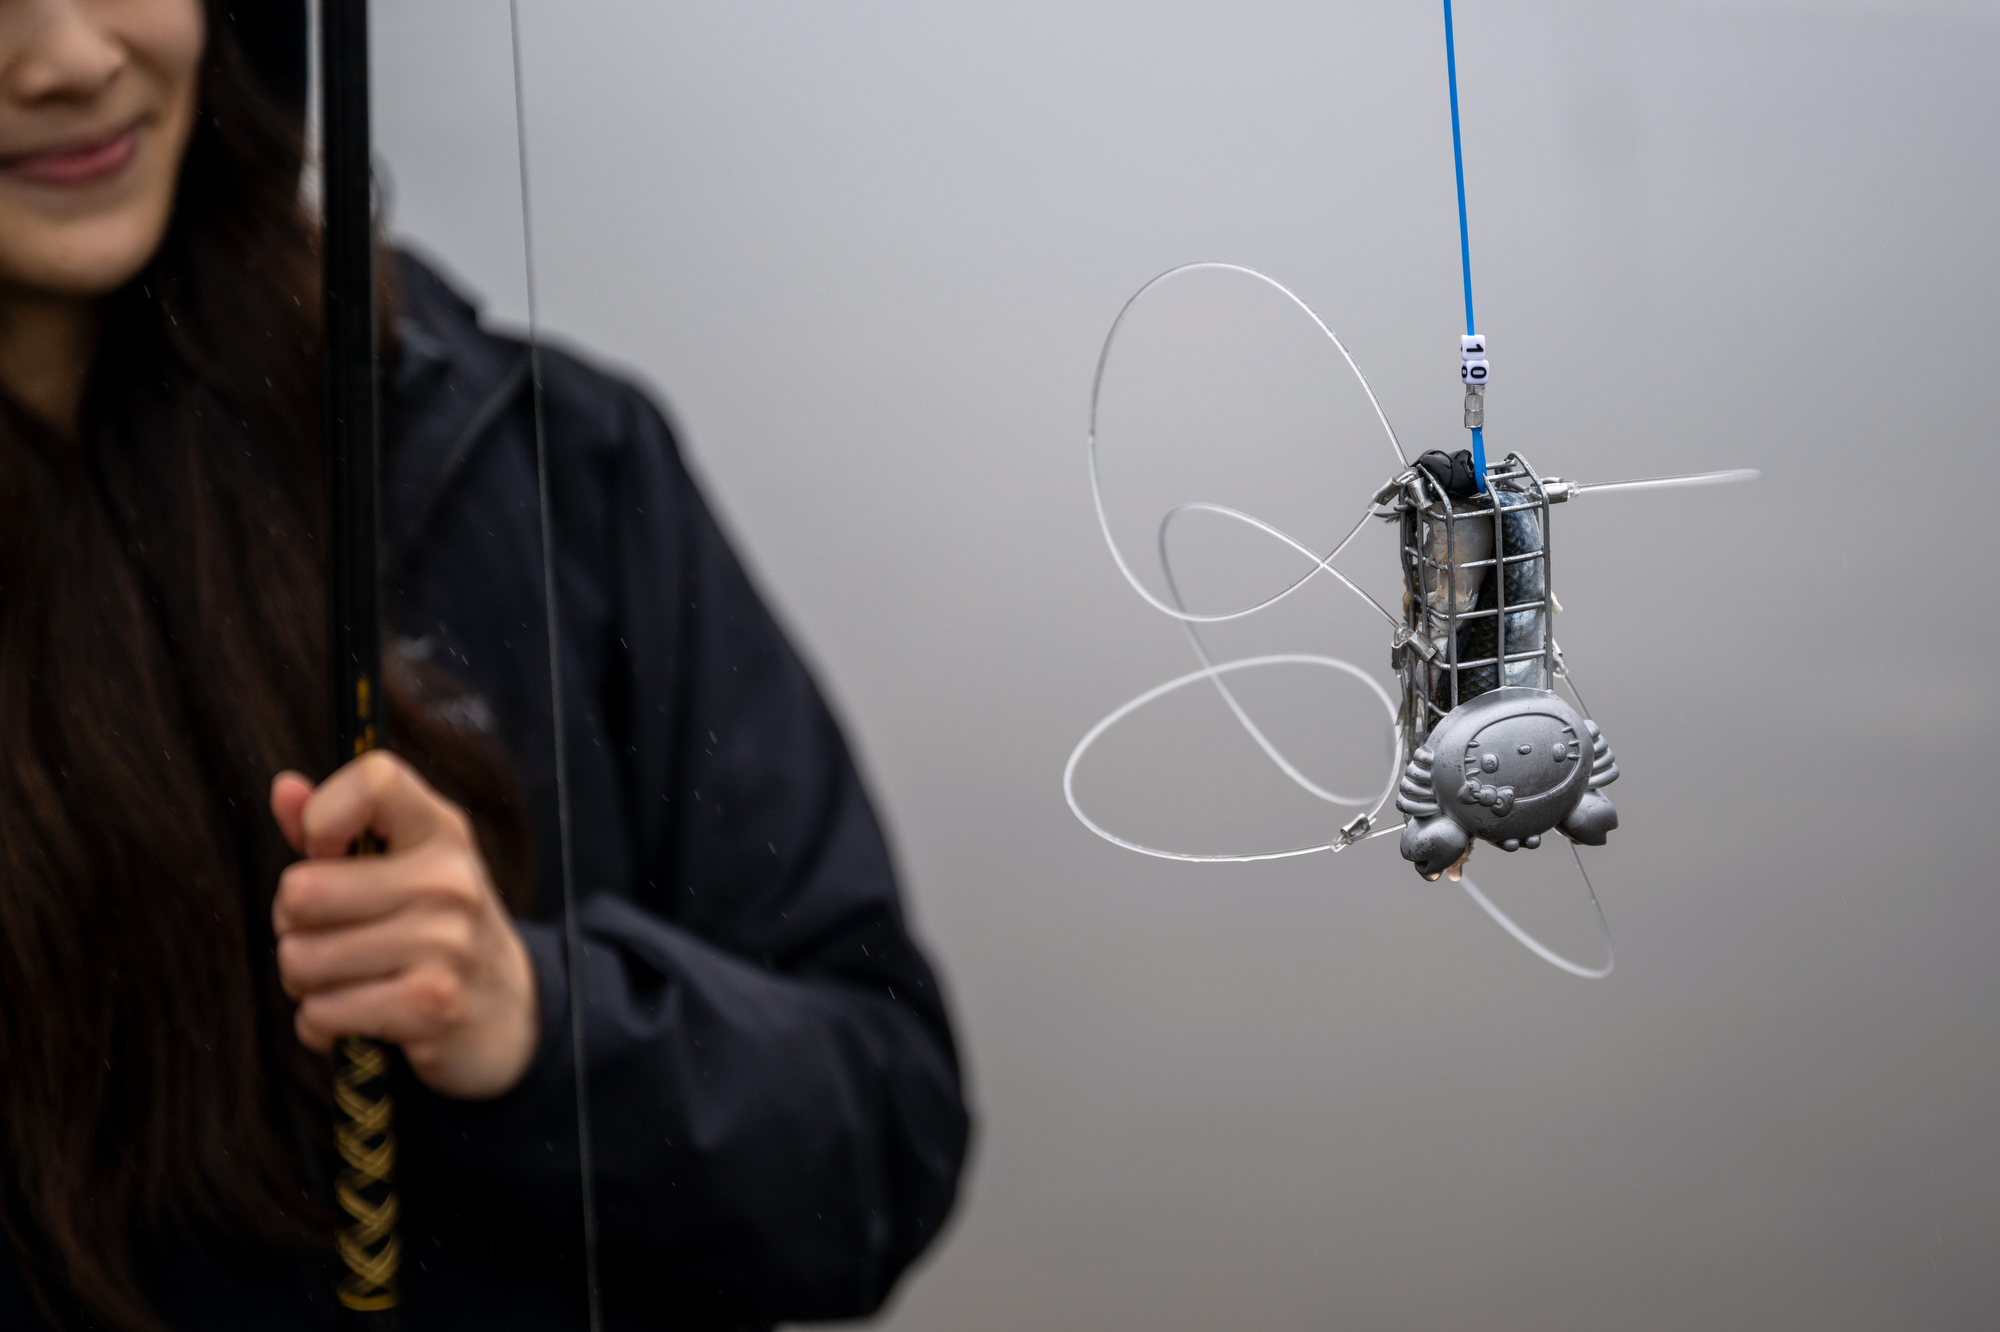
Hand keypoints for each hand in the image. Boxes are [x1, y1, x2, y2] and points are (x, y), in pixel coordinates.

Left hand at [270, 751, 537, 1099]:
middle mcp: (448, 879)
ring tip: (345, 979)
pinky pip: (319, 1012)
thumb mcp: (402, 865)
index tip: (326, 852)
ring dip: (304, 982)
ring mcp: (445, 942)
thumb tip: (284, 788)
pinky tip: (354, 1018)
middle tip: (329, 934)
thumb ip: (339, 826)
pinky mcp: (431, 1004)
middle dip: (292, 925)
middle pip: (301, 892)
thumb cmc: (436, 927)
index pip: (374, 781)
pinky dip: (320, 1024)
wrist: (507, 1008)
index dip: (323, 815)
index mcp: (440, 830)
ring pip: (300, 959)